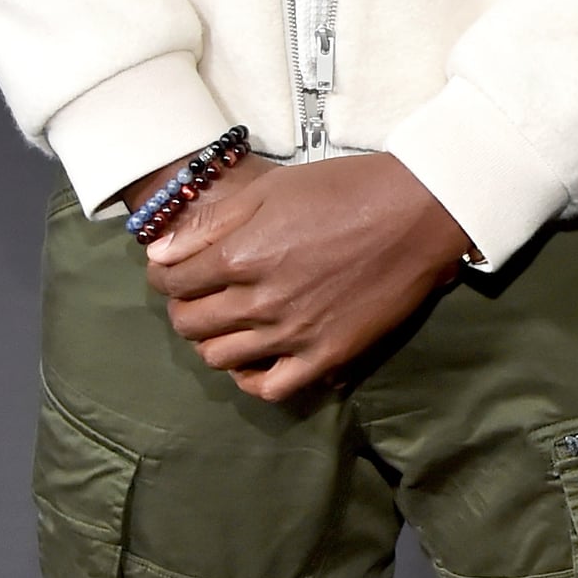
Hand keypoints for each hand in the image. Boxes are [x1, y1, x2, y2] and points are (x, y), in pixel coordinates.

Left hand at [137, 153, 473, 400]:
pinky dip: (252, 378)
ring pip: (220, 358)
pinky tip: (257, 357)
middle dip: (184, 306)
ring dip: (213, 339)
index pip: (172, 281)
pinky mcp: (326, 355)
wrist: (418, 212)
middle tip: (202, 292)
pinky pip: (270, 388)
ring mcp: (293, 333)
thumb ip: (211, 224)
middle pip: (190, 323)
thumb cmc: (345, 189)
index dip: (164, 275)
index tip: (174, 269)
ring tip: (230, 320)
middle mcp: (260, 300)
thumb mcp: (271, 189)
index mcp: (242, 254)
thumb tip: (160, 255)